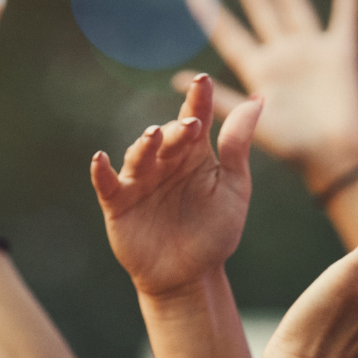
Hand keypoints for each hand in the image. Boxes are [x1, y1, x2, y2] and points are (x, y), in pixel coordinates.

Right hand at [91, 75, 262, 299]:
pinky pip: (106, 183)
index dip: (198, 99)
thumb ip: (238, 145)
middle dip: (177, 129)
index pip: (196, 117)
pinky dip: (101, 171)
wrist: (191, 277)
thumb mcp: (234, 188)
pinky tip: (101, 159)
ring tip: (153, 136)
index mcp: (194, 153)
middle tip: (190, 125)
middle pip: (167, 136)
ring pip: (139, 154)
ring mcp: (140, 180)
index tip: (202, 80)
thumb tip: (257, 99)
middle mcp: (165, 161)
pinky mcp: (118, 203)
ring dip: (144, 144)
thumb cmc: (215, 233)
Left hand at [179, 0, 357, 191]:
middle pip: (260, 9)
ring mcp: (310, 53)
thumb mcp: (250, 124)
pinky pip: (345, 18)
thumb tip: (176, 81)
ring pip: (294, 5)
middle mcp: (282, 57)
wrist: (334, 159)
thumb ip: (220, 99)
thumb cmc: (292, 148)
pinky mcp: (340, 55)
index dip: (211, 14)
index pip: (229, 35)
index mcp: (258, 72)